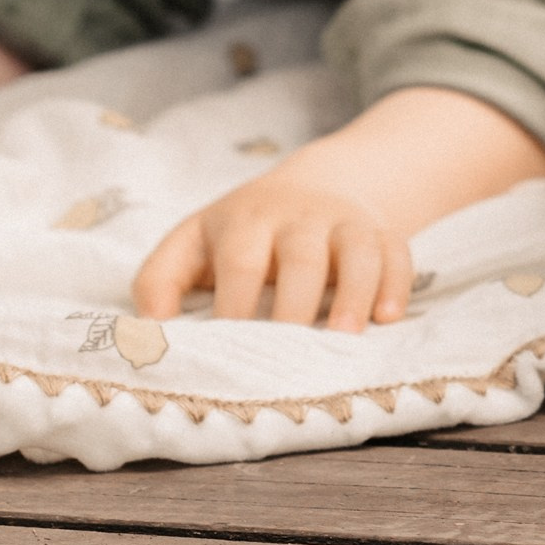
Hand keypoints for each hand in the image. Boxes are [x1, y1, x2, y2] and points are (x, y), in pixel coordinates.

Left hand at [133, 140, 415, 331]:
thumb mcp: (193, 243)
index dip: (235, 309)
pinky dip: (396, 283)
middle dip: (296, 306)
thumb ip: (159, 280)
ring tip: (346, 338)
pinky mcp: (381, 232)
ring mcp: (344, 222)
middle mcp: (297, 216)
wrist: (316, 187)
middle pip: (301, 257)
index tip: (228, 357)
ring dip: (353, 293)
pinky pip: (398, 252)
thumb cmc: (241, 233)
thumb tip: (147, 332)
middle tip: (289, 358)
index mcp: (245, 220)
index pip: (240, 264)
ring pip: (357, 249)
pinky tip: (389, 318)